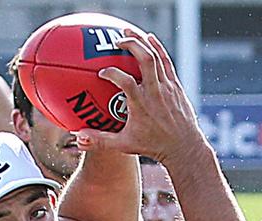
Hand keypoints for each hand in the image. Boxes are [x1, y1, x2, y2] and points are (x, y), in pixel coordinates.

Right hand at [76, 32, 202, 164]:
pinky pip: (166, 62)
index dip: (111, 73)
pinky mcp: (175, 85)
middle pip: (145, 60)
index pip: (124, 82)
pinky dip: (158, 48)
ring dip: (142, 41)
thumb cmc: (152, 146)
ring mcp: (166, 87)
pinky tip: (149, 38)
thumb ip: (101, 140)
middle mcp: (155, 93)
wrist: (182, 147)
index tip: (102, 72)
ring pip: (156, 57)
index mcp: (141, 105)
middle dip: (131, 44)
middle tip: (117, 39)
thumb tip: (79, 136)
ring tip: (128, 31)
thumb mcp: (124, 145)